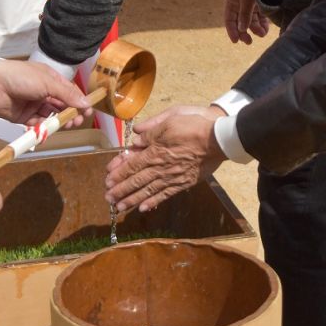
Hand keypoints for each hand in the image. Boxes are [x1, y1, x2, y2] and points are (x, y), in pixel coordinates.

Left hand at [0, 59, 90, 126]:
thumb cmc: (22, 77)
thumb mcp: (47, 83)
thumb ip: (67, 94)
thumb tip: (86, 103)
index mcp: (50, 79)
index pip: (69, 91)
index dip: (79, 101)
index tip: (87, 112)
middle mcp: (44, 92)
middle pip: (62, 105)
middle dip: (71, 113)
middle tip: (76, 122)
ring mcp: (34, 104)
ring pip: (52, 116)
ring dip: (59, 122)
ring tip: (65, 126)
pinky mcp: (25, 117)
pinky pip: (38, 125)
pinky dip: (44, 130)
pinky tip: (49, 133)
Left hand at [105, 105, 226, 212]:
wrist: (218, 138)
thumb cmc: (194, 124)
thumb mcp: (170, 117)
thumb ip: (151, 128)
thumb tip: (135, 136)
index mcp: (156, 150)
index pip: (132, 164)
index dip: (119, 173)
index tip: (107, 180)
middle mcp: (161, 166)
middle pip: (137, 180)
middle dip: (121, 190)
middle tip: (108, 198)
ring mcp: (173, 176)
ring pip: (148, 190)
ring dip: (132, 199)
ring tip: (120, 207)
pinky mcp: (184, 182)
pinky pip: (166, 194)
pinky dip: (154, 202)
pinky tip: (144, 208)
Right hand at [223, 0, 268, 44]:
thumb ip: (245, 15)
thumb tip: (242, 29)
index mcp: (231, 2)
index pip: (229, 20)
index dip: (232, 31)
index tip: (236, 41)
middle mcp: (239, 4)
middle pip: (240, 22)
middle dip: (245, 32)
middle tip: (249, 42)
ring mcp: (249, 3)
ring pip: (251, 20)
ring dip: (256, 28)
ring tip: (263, 34)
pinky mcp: (259, 3)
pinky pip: (259, 16)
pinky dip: (262, 22)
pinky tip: (266, 28)